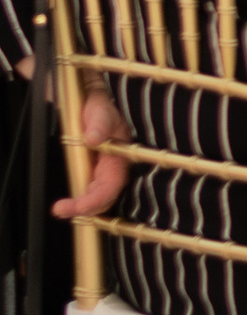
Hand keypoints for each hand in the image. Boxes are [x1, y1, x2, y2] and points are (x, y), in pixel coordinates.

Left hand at [55, 87, 127, 219]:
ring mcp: (101, 174)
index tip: (76, 206)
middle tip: (59, 210)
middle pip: (103, 200)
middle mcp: (112, 171)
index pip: (110, 188)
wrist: (93, 104)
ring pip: (95, 199)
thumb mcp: (100, 112)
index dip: (94, 201)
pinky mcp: (91, 174)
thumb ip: (99, 124)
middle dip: (83, 209)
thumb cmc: (100, 107)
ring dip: (80, 208)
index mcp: (119, 160)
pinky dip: (79, 202)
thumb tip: (93, 138)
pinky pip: (87, 193)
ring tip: (61, 209)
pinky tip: (66, 205)